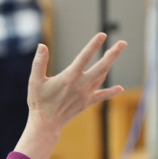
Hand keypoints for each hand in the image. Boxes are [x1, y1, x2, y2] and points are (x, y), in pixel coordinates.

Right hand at [14, 34, 125, 158]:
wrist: (46, 124)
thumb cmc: (39, 102)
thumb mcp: (35, 81)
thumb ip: (39, 62)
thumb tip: (42, 46)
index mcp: (69, 77)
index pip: (84, 57)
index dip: (94, 45)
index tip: (103, 35)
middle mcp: (81, 85)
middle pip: (101, 66)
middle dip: (113, 54)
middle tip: (123, 43)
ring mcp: (86, 94)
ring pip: (102, 76)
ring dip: (109, 64)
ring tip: (112, 53)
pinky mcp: (87, 102)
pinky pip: (102, 96)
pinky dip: (111, 92)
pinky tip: (120, 88)